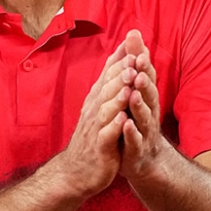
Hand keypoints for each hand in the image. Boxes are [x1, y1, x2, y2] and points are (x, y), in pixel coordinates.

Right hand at [55, 37, 139, 198]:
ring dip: (118, 96)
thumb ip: (110, 83)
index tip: (132, 40)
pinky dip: (115, 126)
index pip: (108, 73)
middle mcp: (94, 109)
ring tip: (130, 84)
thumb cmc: (92, 136)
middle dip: (120, 71)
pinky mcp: (100, 147)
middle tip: (134, 56)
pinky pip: (107, 135)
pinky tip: (124, 119)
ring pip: (106, 108)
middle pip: (107, 86)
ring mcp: (96, 128)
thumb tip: (120, 57)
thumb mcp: (99, 107)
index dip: (120, 57)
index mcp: (97, 99)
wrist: (76, 171)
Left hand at [119, 30, 168, 182]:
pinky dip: (132, 134)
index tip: (138, 46)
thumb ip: (136, 64)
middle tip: (139, 63)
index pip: (147, 77)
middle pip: (149, 93)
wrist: (144, 161)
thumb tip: (134, 33)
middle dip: (145, 78)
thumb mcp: (136, 91)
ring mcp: (144, 132)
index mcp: (146, 98)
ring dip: (140, 104)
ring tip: (134, 92)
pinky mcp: (137, 150)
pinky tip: (127, 126)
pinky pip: (136, 141)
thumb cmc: (138, 121)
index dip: (143, 62)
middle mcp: (149, 112)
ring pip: (144, 116)